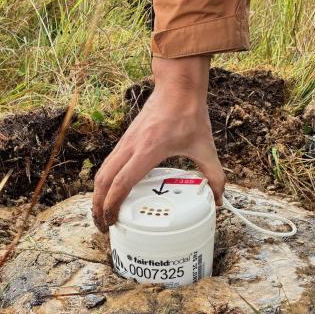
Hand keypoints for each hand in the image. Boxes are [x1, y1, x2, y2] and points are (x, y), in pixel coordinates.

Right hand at [92, 55, 222, 232]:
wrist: (177, 86)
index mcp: (148, 150)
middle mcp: (131, 146)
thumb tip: (217, 199)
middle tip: (104, 226)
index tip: (113, 221)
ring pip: (102, 172)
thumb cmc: (189, 114)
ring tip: (103, 214)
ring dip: (98, 195)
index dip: (113, 205)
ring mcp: (125, 142)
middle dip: (98, 206)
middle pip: (103, 181)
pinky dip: (104, 182)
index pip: (122, 182)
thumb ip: (214, 174)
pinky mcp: (125, 140)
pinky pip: (108, 164)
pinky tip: (112, 193)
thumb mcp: (205, 147)